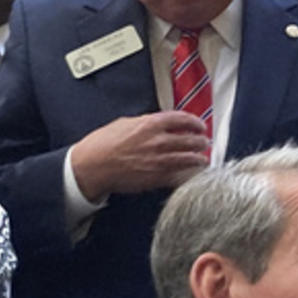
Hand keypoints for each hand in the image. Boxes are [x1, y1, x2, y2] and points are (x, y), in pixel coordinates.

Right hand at [67, 112, 211, 199]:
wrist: (92, 166)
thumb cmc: (104, 143)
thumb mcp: (125, 123)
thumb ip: (146, 123)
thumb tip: (160, 124)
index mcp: (151, 124)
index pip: (183, 119)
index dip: (195, 122)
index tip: (199, 125)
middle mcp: (158, 141)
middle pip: (191, 139)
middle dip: (201, 141)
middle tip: (204, 142)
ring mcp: (159, 161)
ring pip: (189, 159)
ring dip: (199, 159)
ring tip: (203, 159)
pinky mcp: (156, 178)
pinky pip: (179, 176)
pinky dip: (187, 175)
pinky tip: (191, 174)